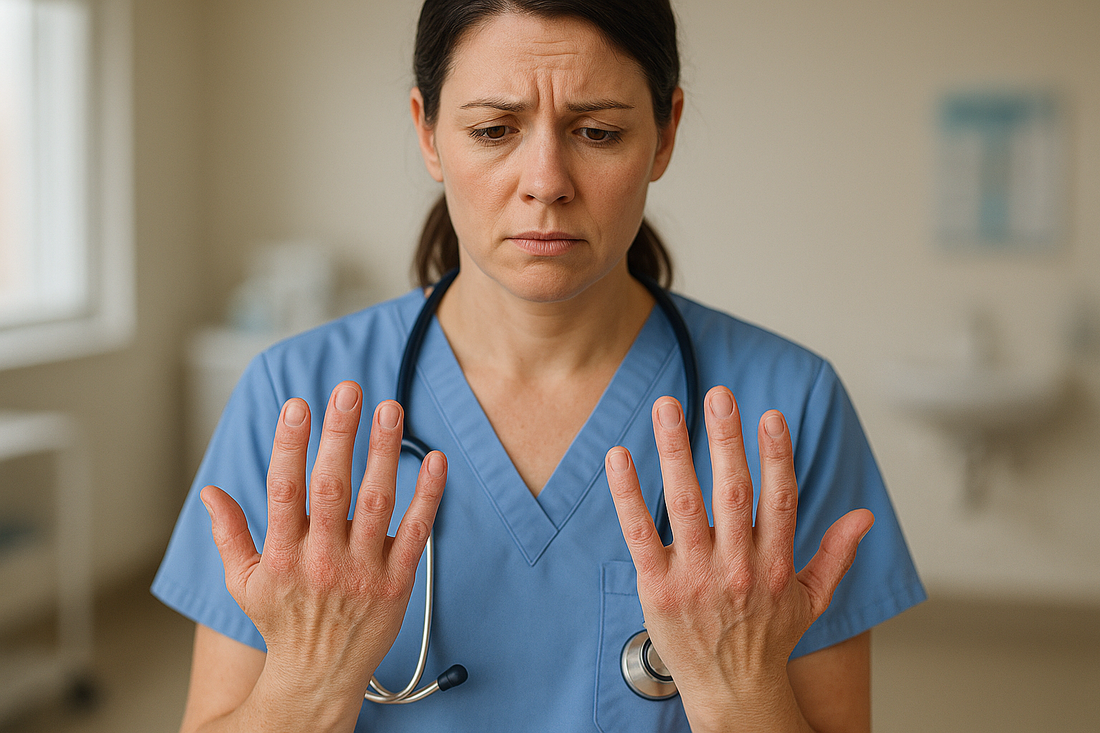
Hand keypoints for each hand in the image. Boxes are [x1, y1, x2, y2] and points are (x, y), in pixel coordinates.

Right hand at [200, 381, 446, 702]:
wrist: (319, 677)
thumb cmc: (282, 623)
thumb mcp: (244, 583)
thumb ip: (229, 534)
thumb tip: (209, 491)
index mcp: (283, 555)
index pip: (284, 489)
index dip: (290, 444)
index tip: (297, 404)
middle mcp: (323, 560)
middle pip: (332, 487)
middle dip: (340, 435)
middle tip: (349, 391)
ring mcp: (363, 571)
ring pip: (376, 502)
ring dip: (384, 452)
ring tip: (391, 409)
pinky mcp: (398, 582)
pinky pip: (417, 532)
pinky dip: (428, 495)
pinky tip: (435, 460)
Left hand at [605, 386, 873, 730]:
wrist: (731, 692)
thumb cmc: (767, 639)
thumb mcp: (811, 600)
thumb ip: (835, 555)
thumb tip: (864, 516)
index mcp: (775, 565)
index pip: (779, 499)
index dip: (776, 455)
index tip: (770, 414)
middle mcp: (738, 568)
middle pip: (733, 493)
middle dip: (726, 440)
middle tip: (718, 395)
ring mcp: (696, 577)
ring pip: (685, 503)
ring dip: (675, 451)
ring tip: (668, 407)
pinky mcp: (658, 587)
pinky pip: (640, 532)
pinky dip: (628, 494)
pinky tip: (619, 456)